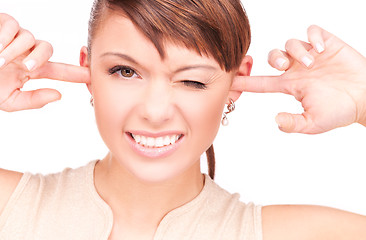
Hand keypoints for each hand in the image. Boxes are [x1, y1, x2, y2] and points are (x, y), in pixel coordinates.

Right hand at [0, 13, 89, 111]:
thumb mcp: (8, 100)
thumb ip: (33, 100)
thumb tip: (59, 95)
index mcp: (29, 70)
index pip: (58, 70)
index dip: (76, 73)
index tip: (91, 76)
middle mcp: (25, 53)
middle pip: (47, 49)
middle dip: (40, 58)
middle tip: (29, 69)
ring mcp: (13, 39)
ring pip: (30, 38)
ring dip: (16, 51)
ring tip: (0, 61)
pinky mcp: (1, 25)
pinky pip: (13, 25)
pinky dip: (4, 37)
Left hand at [234, 25, 365, 133]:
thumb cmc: (340, 111)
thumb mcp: (314, 123)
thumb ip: (294, 124)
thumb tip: (275, 121)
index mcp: (291, 85)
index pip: (262, 82)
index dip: (245, 82)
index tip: (230, 81)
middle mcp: (297, 69)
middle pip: (273, 56)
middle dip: (274, 59)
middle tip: (284, 67)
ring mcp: (312, 55)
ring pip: (291, 43)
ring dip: (296, 50)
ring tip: (311, 62)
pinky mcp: (327, 44)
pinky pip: (313, 31)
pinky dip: (314, 36)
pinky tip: (322, 49)